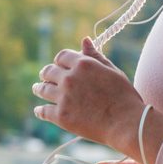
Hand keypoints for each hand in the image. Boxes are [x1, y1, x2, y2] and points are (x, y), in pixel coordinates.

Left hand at [32, 36, 143, 150]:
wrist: (125, 123)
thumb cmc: (124, 96)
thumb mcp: (112, 71)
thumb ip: (96, 56)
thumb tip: (84, 40)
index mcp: (83, 64)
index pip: (61, 56)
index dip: (60, 61)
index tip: (59, 66)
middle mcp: (70, 78)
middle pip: (48, 71)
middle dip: (46, 74)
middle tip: (44, 77)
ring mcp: (63, 97)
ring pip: (43, 89)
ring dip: (39, 88)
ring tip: (37, 89)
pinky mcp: (61, 116)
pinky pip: (43, 111)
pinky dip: (40, 110)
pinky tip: (39, 110)